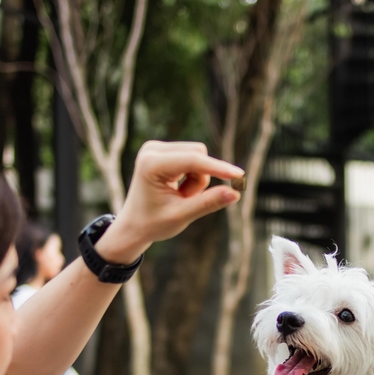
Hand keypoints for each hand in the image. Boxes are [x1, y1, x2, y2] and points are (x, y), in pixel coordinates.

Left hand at [95, 141, 243, 263]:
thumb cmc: (153, 223)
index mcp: (151, 163)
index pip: (193, 160)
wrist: (133, 226)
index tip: (240, 175)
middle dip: (200, 180)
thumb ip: (208, 203)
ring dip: (197, 180)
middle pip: (198, 155)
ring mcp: (157, 148)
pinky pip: (193, 159)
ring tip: (179, 197)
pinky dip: (192, 178)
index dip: (218, 168)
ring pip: (198, 157)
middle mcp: (152, 149)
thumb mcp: (182, 216)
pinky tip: (177, 190)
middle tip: (185, 200)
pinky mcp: (163, 151)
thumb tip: (236, 193)